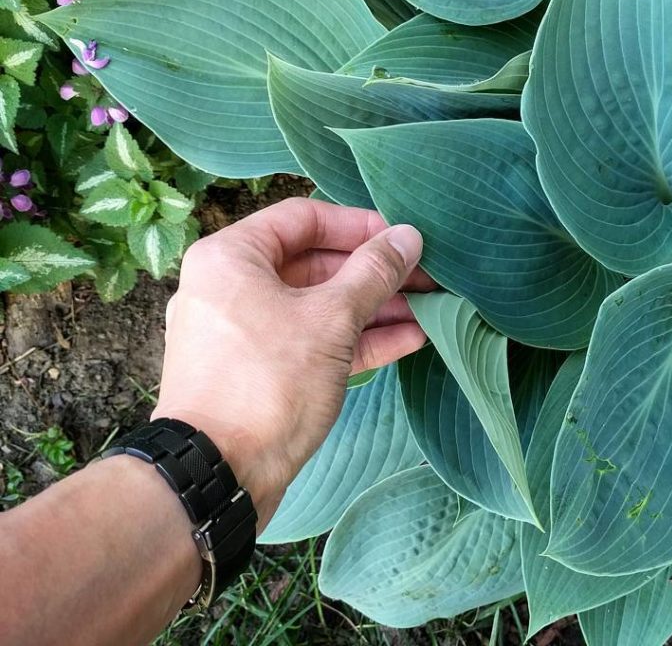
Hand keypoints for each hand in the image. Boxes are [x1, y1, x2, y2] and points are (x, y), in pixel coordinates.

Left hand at [152, 197, 432, 527]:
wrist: (216, 478)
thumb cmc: (268, 381)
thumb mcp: (331, 319)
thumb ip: (374, 272)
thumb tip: (409, 237)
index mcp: (232, 257)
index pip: (305, 218)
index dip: (360, 224)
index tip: (403, 240)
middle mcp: (232, 287)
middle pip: (316, 263)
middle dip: (375, 271)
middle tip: (428, 277)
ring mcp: (246, 334)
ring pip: (319, 306)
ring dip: (375, 306)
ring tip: (430, 308)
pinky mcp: (260, 373)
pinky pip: (313, 342)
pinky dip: (357, 339)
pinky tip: (409, 338)